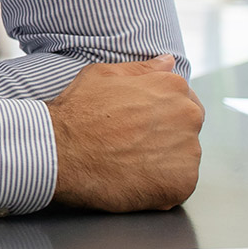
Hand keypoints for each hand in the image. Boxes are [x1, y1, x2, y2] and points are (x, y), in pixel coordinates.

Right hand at [46, 55, 203, 211]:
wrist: (59, 152)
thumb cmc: (76, 113)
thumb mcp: (103, 75)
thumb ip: (142, 69)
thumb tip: (168, 62)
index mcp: (173, 87)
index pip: (182, 102)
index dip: (157, 116)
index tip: (136, 126)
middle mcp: (188, 116)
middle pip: (186, 130)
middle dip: (164, 137)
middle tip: (130, 146)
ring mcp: (188, 152)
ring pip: (184, 159)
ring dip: (163, 163)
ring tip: (129, 164)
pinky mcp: (182, 184)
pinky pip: (179, 186)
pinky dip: (161, 187)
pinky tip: (133, 181)